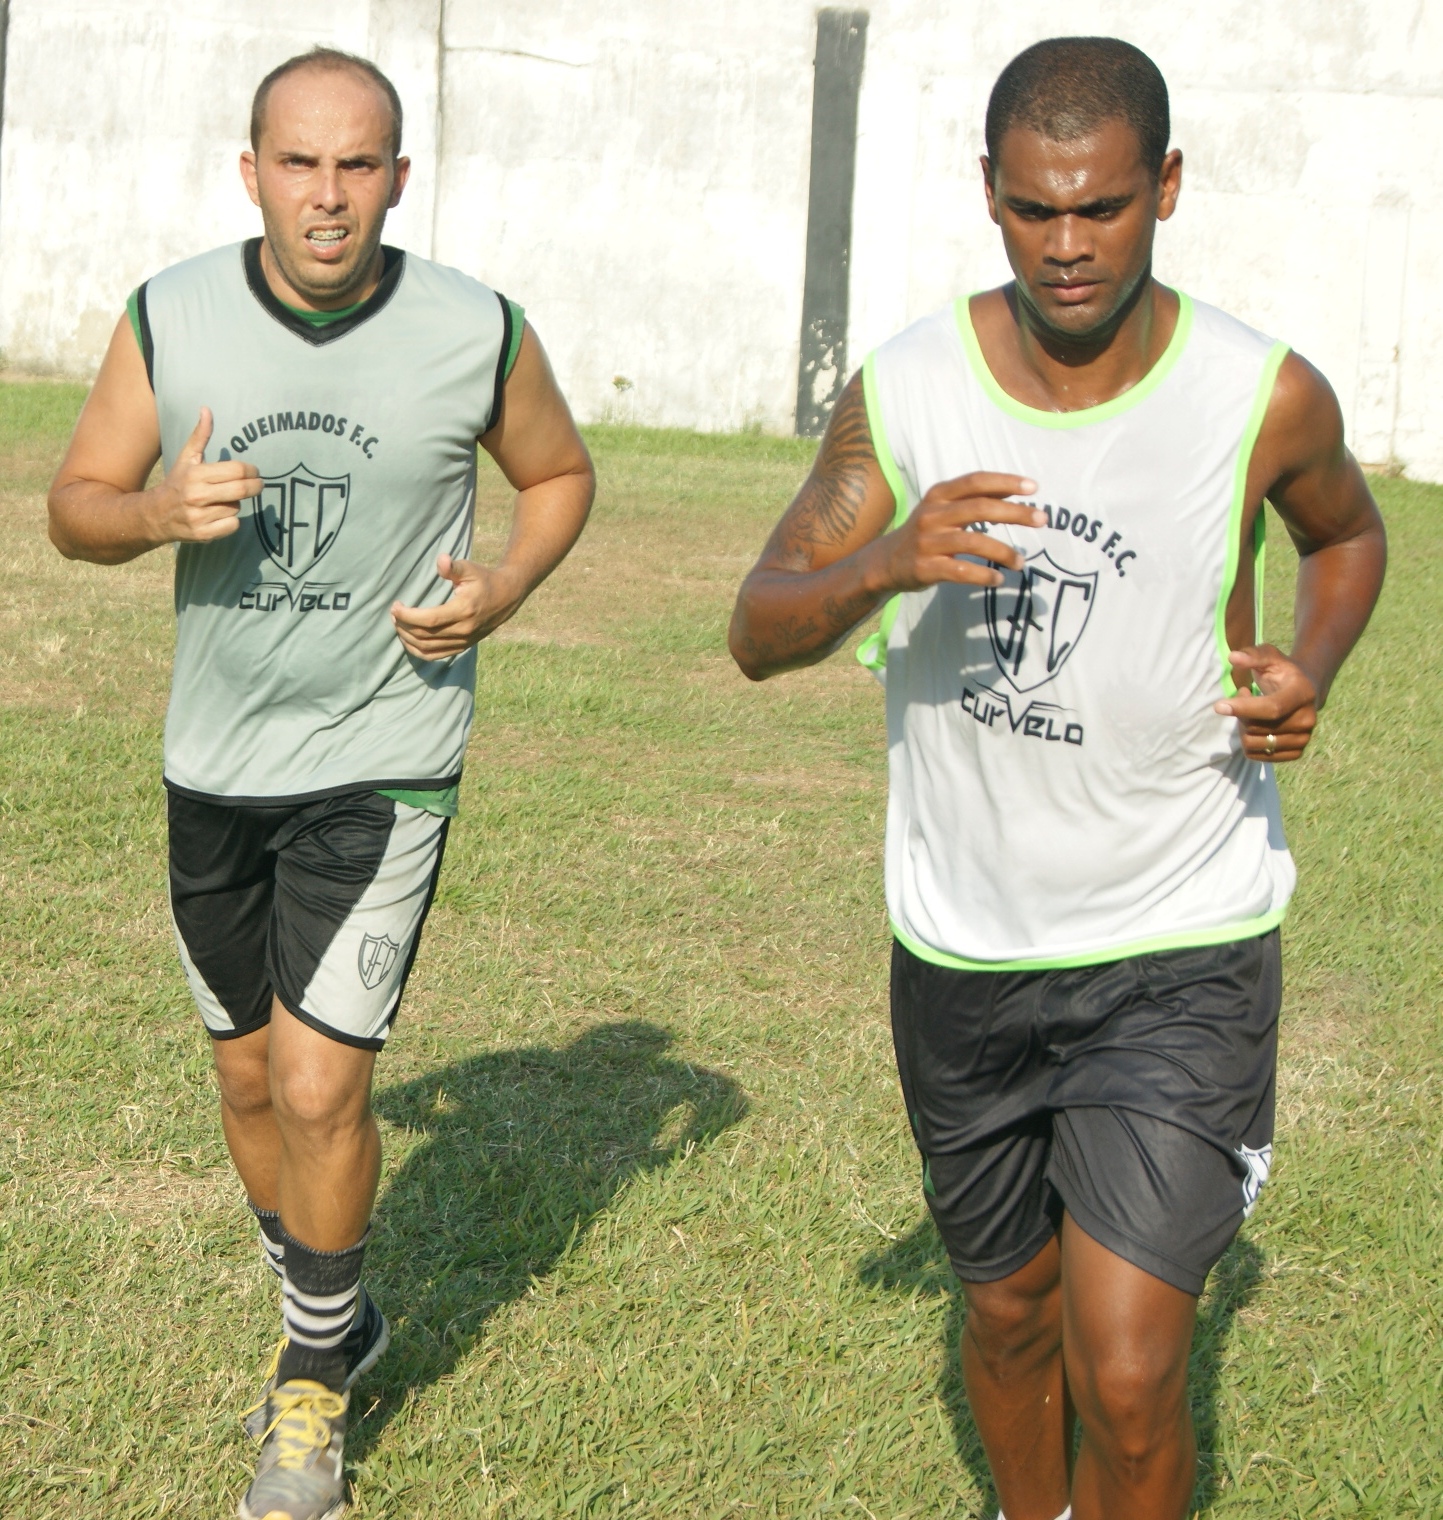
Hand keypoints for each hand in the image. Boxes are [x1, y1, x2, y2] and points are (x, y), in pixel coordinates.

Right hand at [148, 409, 260, 542]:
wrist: (155, 515)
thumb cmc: (177, 483)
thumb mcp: (186, 458)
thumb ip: (200, 436)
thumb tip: (206, 409)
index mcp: (195, 475)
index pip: (237, 470)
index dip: (251, 470)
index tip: (254, 471)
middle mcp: (197, 496)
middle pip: (242, 490)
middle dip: (255, 486)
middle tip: (258, 485)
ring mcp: (200, 517)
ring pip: (236, 507)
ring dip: (235, 503)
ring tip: (222, 500)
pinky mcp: (204, 534)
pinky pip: (233, 525)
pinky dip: (231, 521)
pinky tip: (219, 515)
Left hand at [391, 554, 524, 659]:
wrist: (506, 597)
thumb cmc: (484, 580)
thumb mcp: (470, 569)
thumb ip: (453, 567)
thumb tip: (441, 560)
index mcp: (464, 610)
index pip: (430, 619)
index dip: (408, 616)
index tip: (395, 606)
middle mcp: (464, 629)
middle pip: (425, 635)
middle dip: (404, 625)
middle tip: (394, 613)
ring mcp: (463, 641)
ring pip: (427, 648)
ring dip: (407, 638)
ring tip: (398, 624)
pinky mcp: (462, 647)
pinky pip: (435, 656)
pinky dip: (418, 651)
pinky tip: (408, 640)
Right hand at [870, 473, 1045, 592]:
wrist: (884, 562)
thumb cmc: (925, 533)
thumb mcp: (943, 508)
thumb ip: (974, 498)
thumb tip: (1017, 488)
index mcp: (938, 495)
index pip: (976, 481)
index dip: (1006, 482)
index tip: (1034, 487)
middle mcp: (932, 515)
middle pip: (980, 508)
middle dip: (1015, 513)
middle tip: (1042, 519)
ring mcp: (927, 542)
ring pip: (974, 542)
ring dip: (1003, 552)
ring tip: (1022, 562)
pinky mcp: (925, 567)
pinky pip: (961, 571)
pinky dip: (983, 575)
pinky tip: (998, 579)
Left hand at [1213, 645, 1317, 762]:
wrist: (1305, 691)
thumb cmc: (1282, 672)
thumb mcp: (1270, 657)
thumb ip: (1253, 656)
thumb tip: (1233, 658)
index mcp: (1303, 693)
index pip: (1272, 708)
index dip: (1244, 708)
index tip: (1218, 706)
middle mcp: (1307, 719)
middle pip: (1257, 727)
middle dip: (1241, 713)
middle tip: (1243, 696)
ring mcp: (1303, 738)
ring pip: (1254, 743)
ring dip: (1243, 728)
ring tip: (1250, 711)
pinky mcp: (1296, 753)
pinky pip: (1256, 755)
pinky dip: (1248, 742)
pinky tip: (1256, 726)